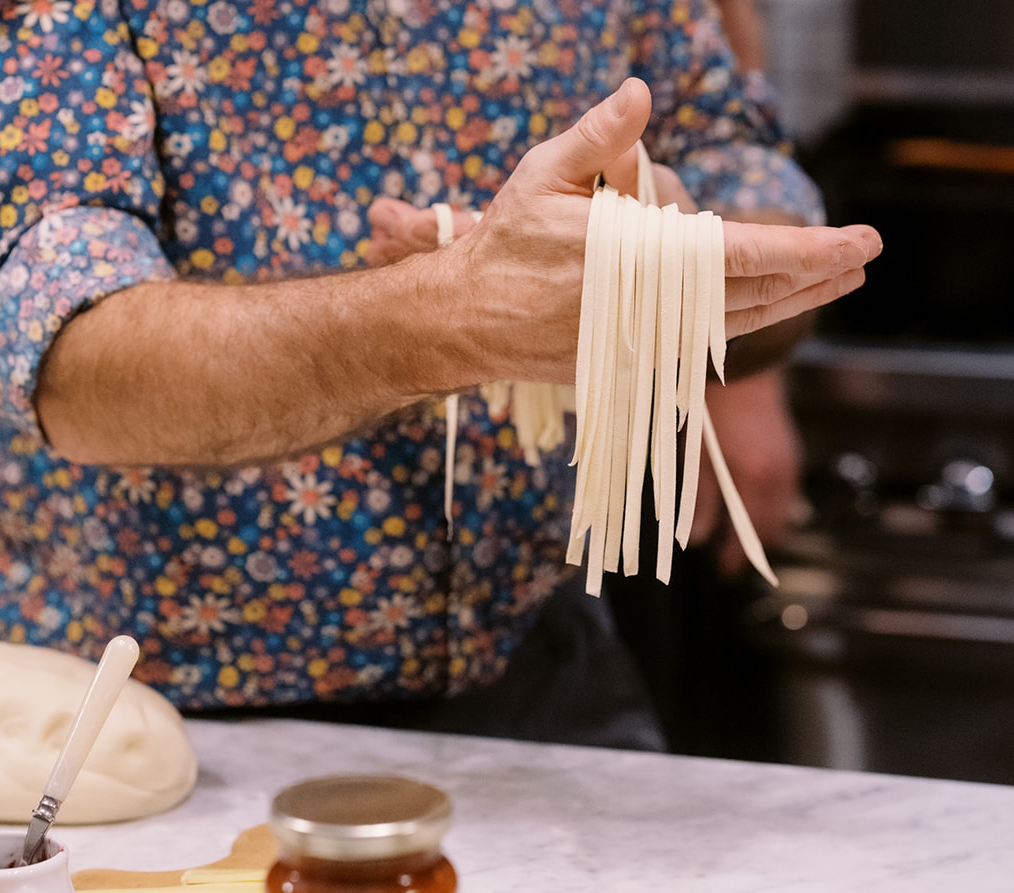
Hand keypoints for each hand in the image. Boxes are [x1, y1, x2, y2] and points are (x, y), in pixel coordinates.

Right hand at [368, 77, 879, 381]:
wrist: (469, 323)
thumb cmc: (503, 248)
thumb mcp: (540, 176)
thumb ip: (597, 137)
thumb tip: (640, 94)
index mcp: (639, 262)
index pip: (743, 257)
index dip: (808, 252)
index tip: (858, 243)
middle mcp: (652, 309)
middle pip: (756, 296)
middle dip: (817, 277)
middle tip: (863, 257)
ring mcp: (648, 342)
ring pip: (737, 324)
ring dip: (791, 303)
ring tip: (832, 283)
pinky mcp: (637, 359)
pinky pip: (705, 340)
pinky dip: (744, 320)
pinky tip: (766, 307)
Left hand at [691, 368, 804, 575]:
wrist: (741, 361)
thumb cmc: (709, 405)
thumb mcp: (695, 456)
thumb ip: (700, 498)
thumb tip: (698, 538)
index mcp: (755, 477)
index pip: (750, 532)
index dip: (737, 556)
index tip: (725, 572)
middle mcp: (780, 474)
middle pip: (773, 527)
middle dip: (753, 547)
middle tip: (731, 561)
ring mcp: (789, 462)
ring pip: (782, 512)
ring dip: (763, 528)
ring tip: (740, 540)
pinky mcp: (789, 452)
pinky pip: (785, 494)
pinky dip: (770, 508)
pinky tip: (751, 511)